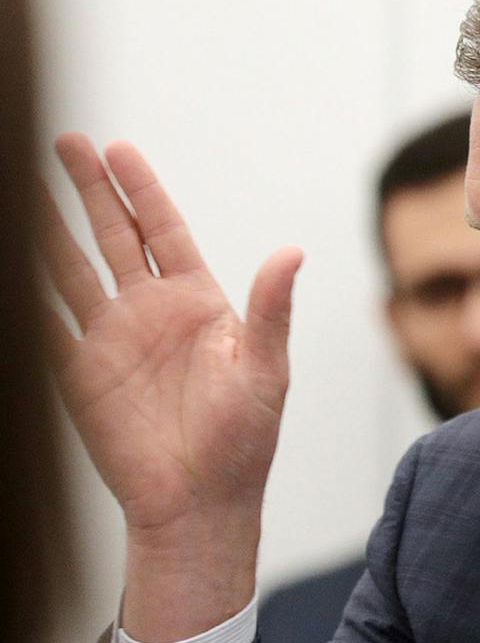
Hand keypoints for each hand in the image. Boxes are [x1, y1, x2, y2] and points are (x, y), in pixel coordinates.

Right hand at [39, 134, 300, 639]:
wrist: (201, 500)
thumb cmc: (243, 439)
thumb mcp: (265, 369)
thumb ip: (270, 309)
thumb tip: (290, 252)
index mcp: (198, 302)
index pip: (161, 231)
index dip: (140, 190)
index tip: (118, 149)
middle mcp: (150, 312)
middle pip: (113, 235)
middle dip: (90, 189)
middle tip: (65, 142)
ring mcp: (111, 340)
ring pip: (72, 268)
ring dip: (51, 228)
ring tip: (27, 184)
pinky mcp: (80, 373)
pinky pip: (48, 323)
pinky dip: (28, 293)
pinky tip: (15, 256)